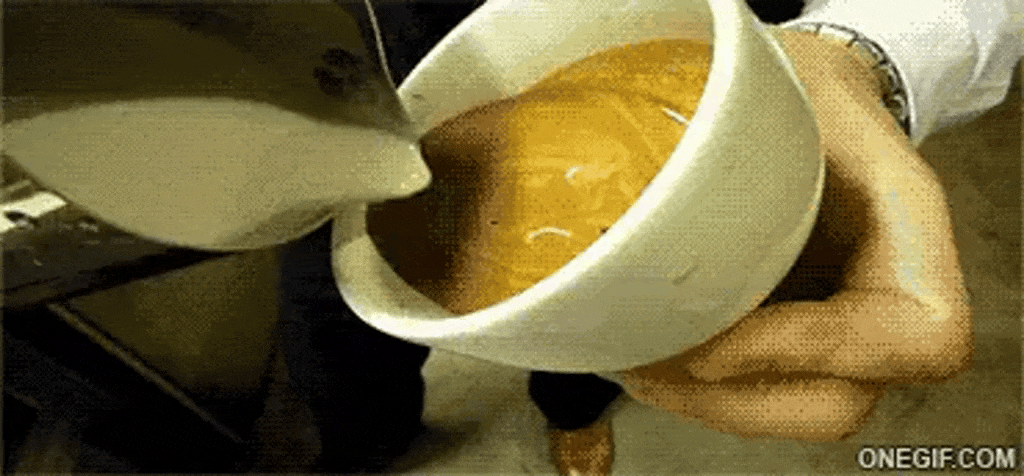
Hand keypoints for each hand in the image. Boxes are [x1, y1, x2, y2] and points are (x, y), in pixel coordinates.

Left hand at [619, 29, 972, 441]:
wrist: (809, 99)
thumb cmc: (803, 90)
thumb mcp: (780, 93)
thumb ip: (739, 150)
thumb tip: (638, 205)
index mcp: (909, 232)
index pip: (912, 336)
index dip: (813, 353)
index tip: (712, 342)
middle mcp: (887, 295)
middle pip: (841, 402)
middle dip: (731, 398)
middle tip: (646, 362)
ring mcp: (841, 326)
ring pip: (792, 407)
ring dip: (704, 401)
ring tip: (633, 362)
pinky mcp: (794, 335)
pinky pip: (758, 390)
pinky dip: (698, 388)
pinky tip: (647, 356)